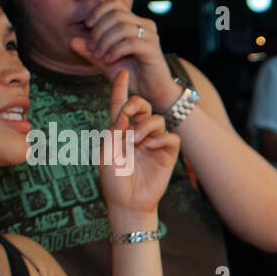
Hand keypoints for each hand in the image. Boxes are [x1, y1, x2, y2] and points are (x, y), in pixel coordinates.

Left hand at [70, 0, 177, 109]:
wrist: (152, 93)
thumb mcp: (105, 62)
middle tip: (91, 47)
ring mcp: (150, 36)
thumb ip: (90, 52)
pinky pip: (130, 43)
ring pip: (122, 27)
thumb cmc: (131, 76)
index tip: (87, 25)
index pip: (114, 3)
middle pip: (116, 13)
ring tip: (98, 55)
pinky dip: (115, 50)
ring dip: (105, 41)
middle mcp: (144, 25)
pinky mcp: (153, 49)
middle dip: (98, 29)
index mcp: (134, 22)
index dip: (98, 10)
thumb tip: (72, 41)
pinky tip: (109, 60)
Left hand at [98, 71, 179, 216]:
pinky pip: (170, 137)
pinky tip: (151, 147)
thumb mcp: (106, 153)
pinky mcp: (167, 154)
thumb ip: (113, 131)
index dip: (120, 88)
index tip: (122, 72)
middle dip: (137, 104)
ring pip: (157, 120)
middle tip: (129, 113)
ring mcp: (154, 143)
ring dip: (146, 126)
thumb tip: (124, 114)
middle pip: (143, 106)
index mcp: (119, 131)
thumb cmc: (113, 180)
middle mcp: (137, 134)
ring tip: (137, 141)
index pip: (120, 105)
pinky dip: (161, 138)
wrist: (128, 202)